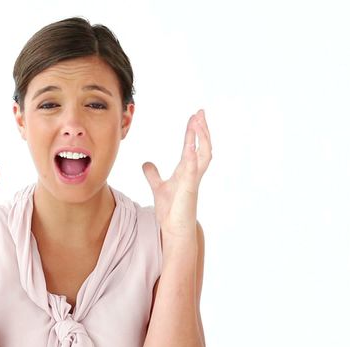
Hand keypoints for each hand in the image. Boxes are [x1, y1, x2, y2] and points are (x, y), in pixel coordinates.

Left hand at [142, 109, 211, 244]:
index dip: (193, 132)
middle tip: (200, 112)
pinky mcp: (189, 189)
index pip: (191, 146)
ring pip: (203, 155)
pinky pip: (193, 171)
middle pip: (203, 146)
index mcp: (186, 171)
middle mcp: (192, 173)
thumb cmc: (171, 210)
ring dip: (201, 138)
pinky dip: (193, 158)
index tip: (194, 116)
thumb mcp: (158, 187)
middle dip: (202, 129)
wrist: (174, 230)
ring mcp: (193, 180)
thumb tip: (146, 163)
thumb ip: (153, 175)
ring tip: (197, 122)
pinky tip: (191, 147)